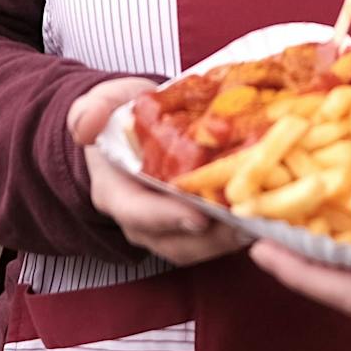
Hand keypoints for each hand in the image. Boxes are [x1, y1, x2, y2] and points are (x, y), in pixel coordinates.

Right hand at [67, 79, 248, 267]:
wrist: (124, 125)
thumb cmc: (116, 114)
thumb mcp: (100, 104)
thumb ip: (91, 111)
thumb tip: (86, 125)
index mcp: (115, 191)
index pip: (137, 213)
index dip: (167, 218)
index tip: (200, 216)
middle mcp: (139, 219)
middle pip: (174, 241)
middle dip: (211, 238)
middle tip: (247, 222)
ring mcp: (164, 226)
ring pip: (196, 247)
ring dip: (229, 240)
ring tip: (262, 221)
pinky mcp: (188, 224)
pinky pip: (210, 239)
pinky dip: (235, 233)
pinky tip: (263, 217)